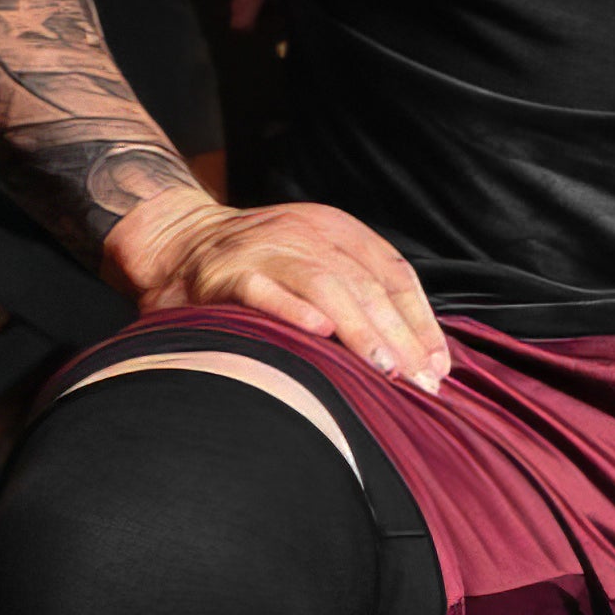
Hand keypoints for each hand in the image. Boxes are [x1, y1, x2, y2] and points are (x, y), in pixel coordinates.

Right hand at [105, 190, 448, 391]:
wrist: (177, 240)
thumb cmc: (260, 266)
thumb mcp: (316, 263)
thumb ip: (359, 296)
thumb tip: (419, 356)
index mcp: (338, 230)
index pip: (393, 275)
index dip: (421, 321)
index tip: (438, 366)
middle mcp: (307, 233)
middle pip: (367, 286)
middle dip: (400, 338)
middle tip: (421, 384)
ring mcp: (266, 250)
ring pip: (325, 286)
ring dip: (359, 329)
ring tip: (385, 368)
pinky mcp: (225, 272)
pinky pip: (263, 290)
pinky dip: (292, 309)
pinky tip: (318, 332)